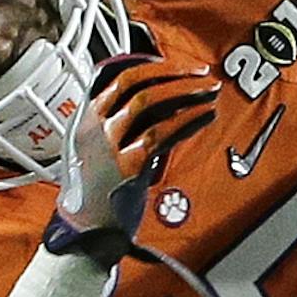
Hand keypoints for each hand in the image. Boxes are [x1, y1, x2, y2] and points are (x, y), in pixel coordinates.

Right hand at [45, 52, 220, 267]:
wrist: (86, 231)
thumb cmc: (98, 191)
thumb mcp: (102, 148)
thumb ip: (127, 124)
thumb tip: (169, 103)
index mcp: (85, 118)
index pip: (116, 75)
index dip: (151, 66)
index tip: (178, 67)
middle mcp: (92, 126)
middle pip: (132, 81)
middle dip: (173, 72)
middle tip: (202, 72)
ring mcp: (107, 145)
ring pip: (147, 101)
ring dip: (185, 91)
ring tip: (211, 91)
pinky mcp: (126, 165)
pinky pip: (160, 133)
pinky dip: (187, 120)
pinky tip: (206, 116)